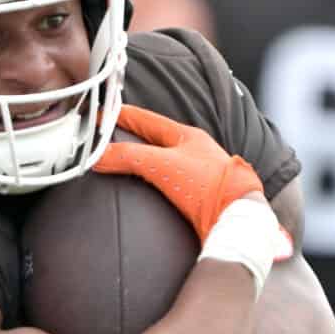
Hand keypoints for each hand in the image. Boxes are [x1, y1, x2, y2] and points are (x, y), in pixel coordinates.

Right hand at [94, 105, 276, 244]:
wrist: (236, 219)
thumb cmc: (209, 186)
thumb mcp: (162, 165)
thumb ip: (129, 157)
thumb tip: (98, 156)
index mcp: (186, 136)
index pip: (145, 119)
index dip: (119, 114)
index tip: (99, 114)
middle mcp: (191, 152)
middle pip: (152, 139)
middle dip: (129, 136)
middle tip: (105, 135)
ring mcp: (194, 175)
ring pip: (159, 161)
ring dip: (139, 160)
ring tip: (119, 161)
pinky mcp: (195, 198)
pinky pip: (165, 184)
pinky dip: (149, 183)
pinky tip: (141, 190)